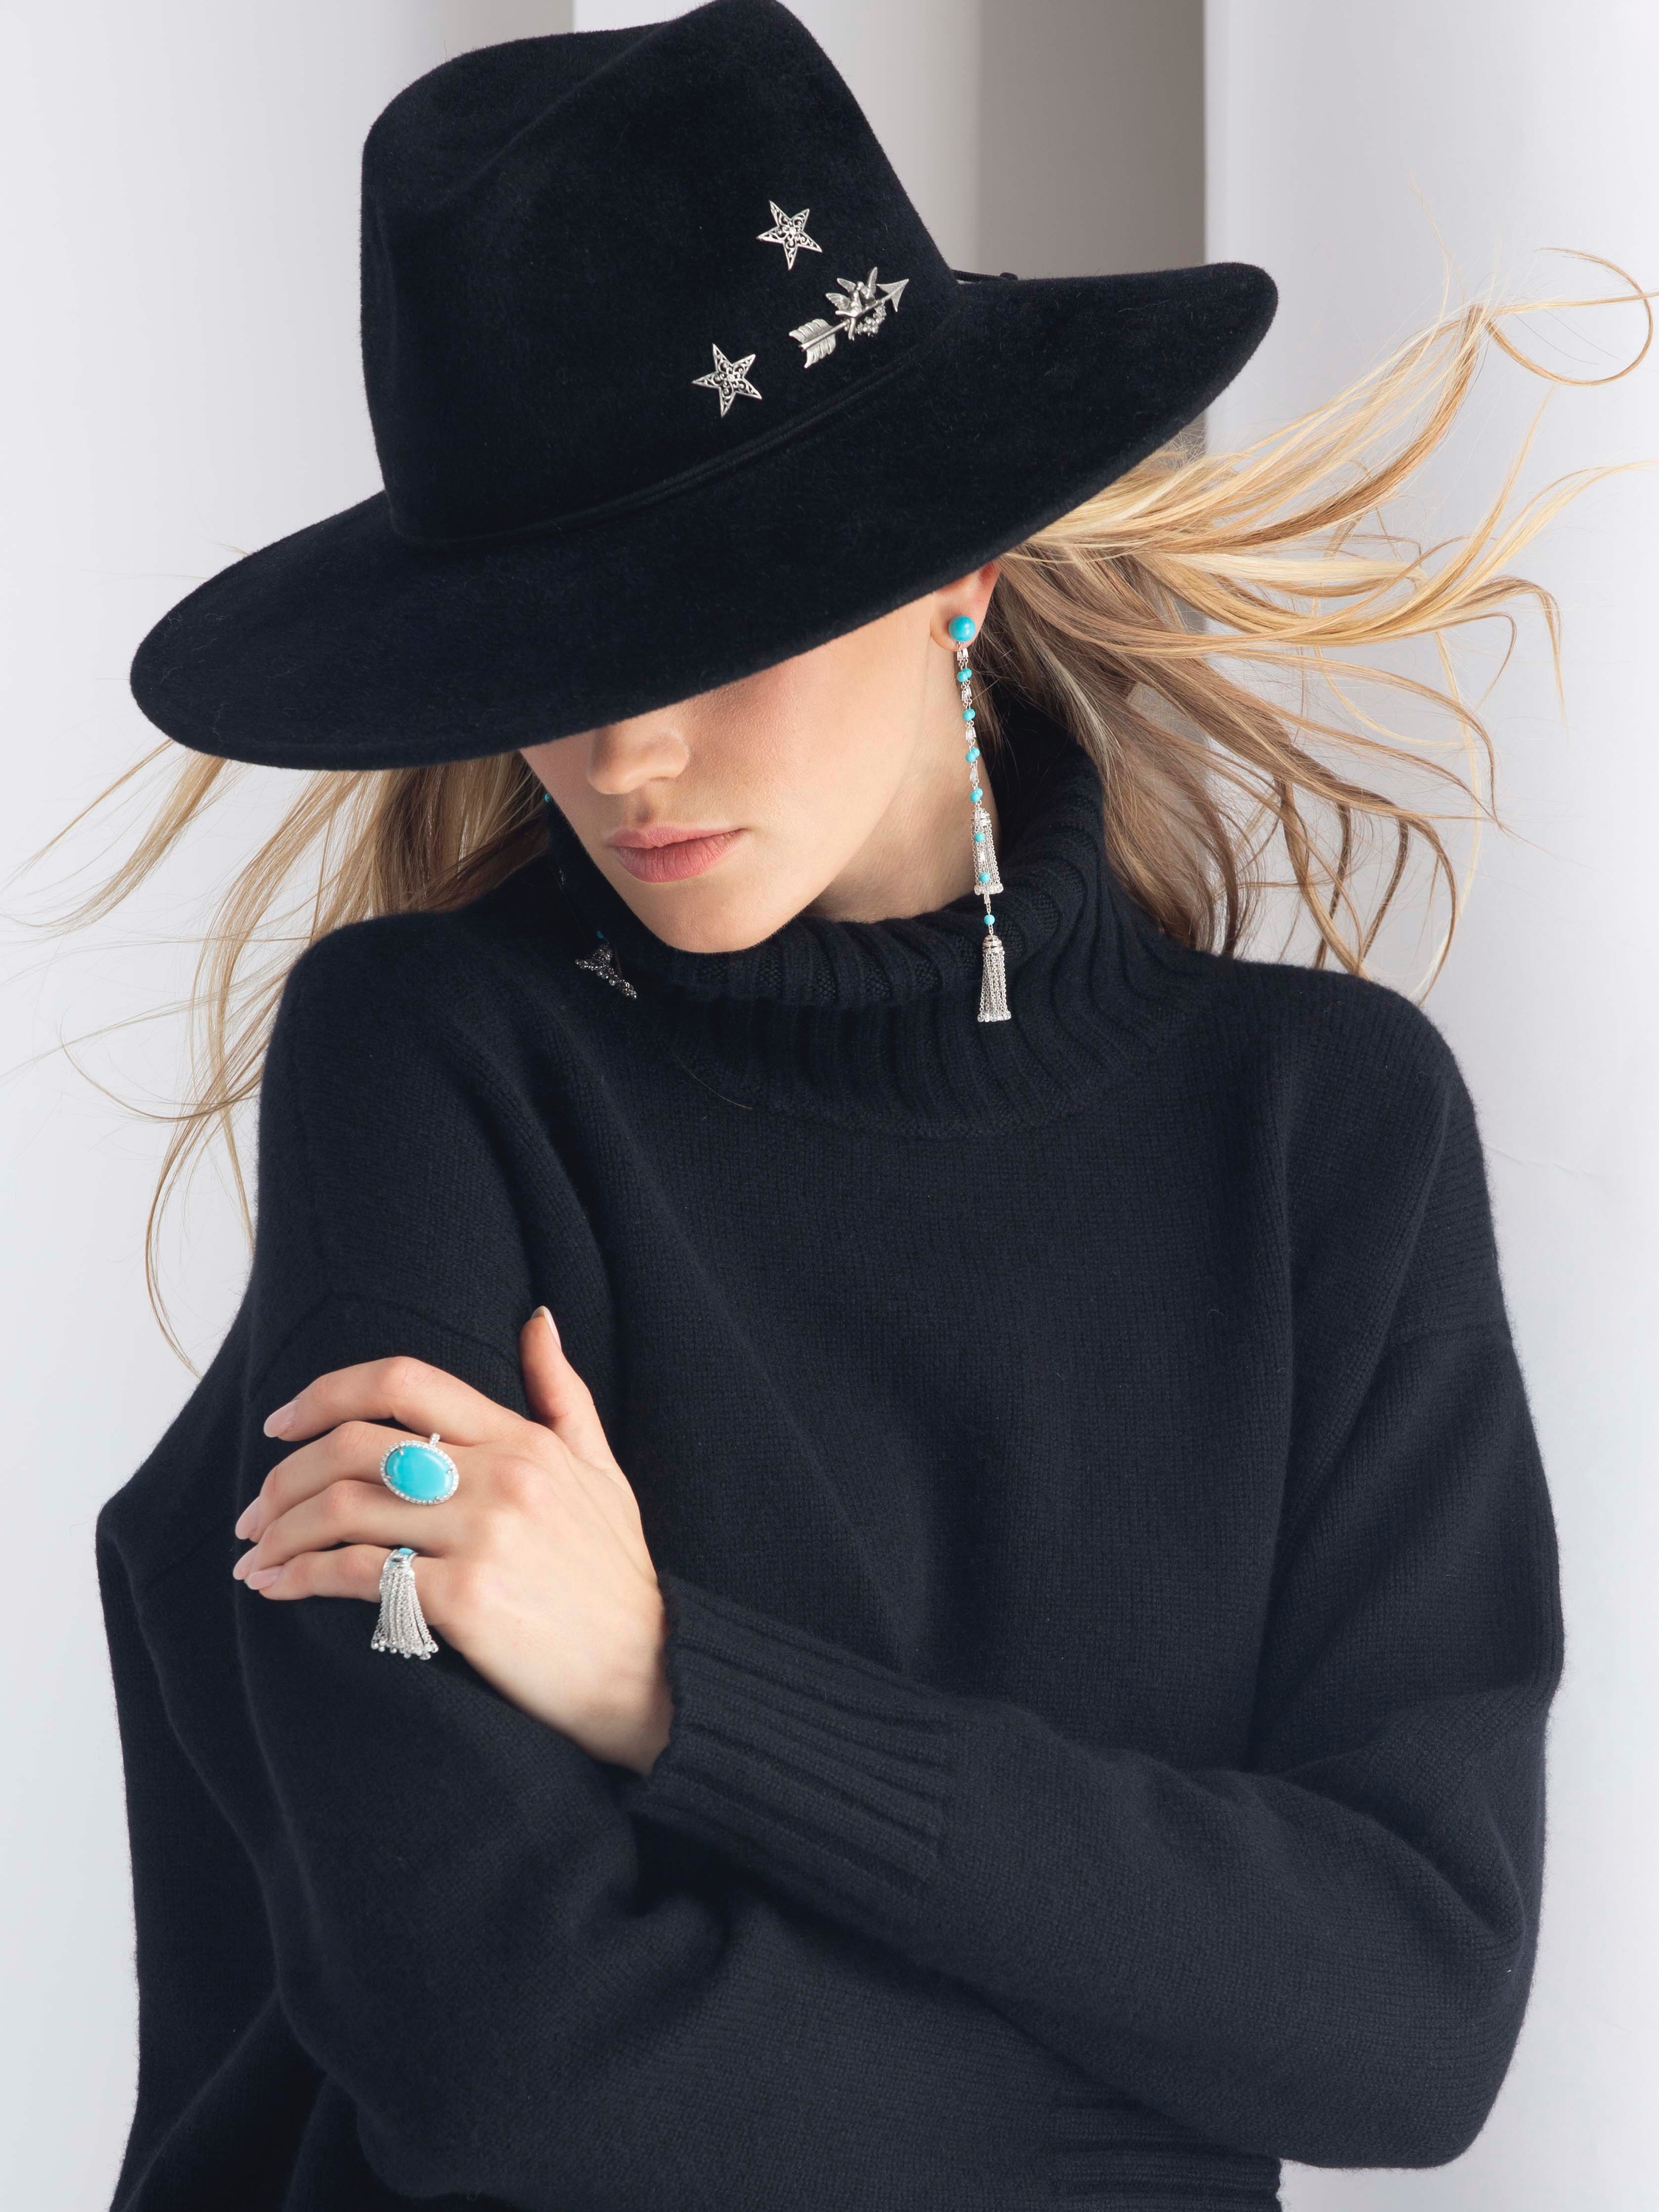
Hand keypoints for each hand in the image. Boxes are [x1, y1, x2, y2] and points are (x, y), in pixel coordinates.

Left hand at [231, 1308, 672, 1773]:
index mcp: (524, 1440)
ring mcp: (483, 1537)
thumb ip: (562, 1393)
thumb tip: (537, 1318)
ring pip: (345, 1509)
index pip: (404, 1381)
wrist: (649, 1675)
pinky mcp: (465, 1600)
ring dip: (281, 1532)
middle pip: (356, 1446)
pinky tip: (277, 1587)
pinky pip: (357, 1574)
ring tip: (254, 1556)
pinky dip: (301, 1577)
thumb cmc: (617, 1575)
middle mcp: (500, 1477)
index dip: (326, 1393)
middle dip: (284, 1476)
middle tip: (252, 1511)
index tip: (280, 1424)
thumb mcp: (602, 1471)